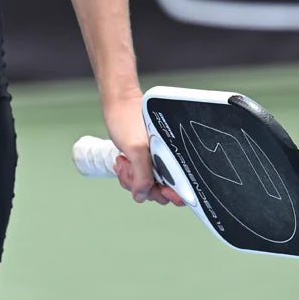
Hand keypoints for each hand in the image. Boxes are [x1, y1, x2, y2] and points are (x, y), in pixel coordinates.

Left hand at [103, 92, 184, 206]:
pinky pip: (136, 178)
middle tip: (131, 170)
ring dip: (131, 179)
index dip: (171, 195)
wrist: (116, 103)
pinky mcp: (142, 161)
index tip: (159, 190)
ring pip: (146, 186)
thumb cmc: (128, 119)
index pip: (182, 190)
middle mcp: (166, 162)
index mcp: (173, 159)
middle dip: (143, 186)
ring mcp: (154, 162)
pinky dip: (127, 174)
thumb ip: (142, 175)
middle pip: (160, 192)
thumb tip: (142, 196)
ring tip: (124, 162)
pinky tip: (121, 161)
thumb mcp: (136, 149)